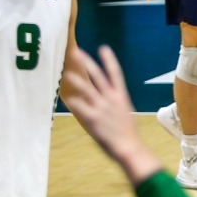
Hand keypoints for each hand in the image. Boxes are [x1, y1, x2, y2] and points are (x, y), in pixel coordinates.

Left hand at [62, 47, 166, 182]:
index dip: (109, 60)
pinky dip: (72, 102)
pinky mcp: (92, 118)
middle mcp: (111, 99)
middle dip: (88, 63)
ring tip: (67, 73)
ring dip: (76, 80)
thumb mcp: (125, 114)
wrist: (129, 148)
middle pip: (98, 76)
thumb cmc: (129, 134)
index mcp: (121, 97)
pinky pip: (79, 106)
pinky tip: (67, 100)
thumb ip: (115, 104)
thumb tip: (107, 100)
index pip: (115, 73)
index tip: (103, 48)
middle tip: (77, 52)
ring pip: (86, 89)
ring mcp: (101, 107)